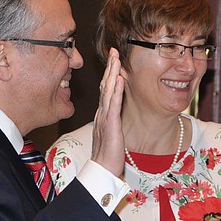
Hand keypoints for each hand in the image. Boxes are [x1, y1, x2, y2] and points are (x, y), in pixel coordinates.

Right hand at [90, 48, 124, 176]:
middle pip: (105, 85)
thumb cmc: (107, 155)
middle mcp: (102, 113)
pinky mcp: (110, 124)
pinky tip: (118, 79)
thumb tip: (114, 115)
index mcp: (103, 115)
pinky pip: (113, 104)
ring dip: (112, 73)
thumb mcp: (111, 134)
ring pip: (108, 91)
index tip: (114, 60)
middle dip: (110, 67)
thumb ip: (112, 122)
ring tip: (116, 58)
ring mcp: (105, 117)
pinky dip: (115, 90)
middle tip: (114, 51)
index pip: (106, 90)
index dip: (110, 73)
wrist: (102, 169)